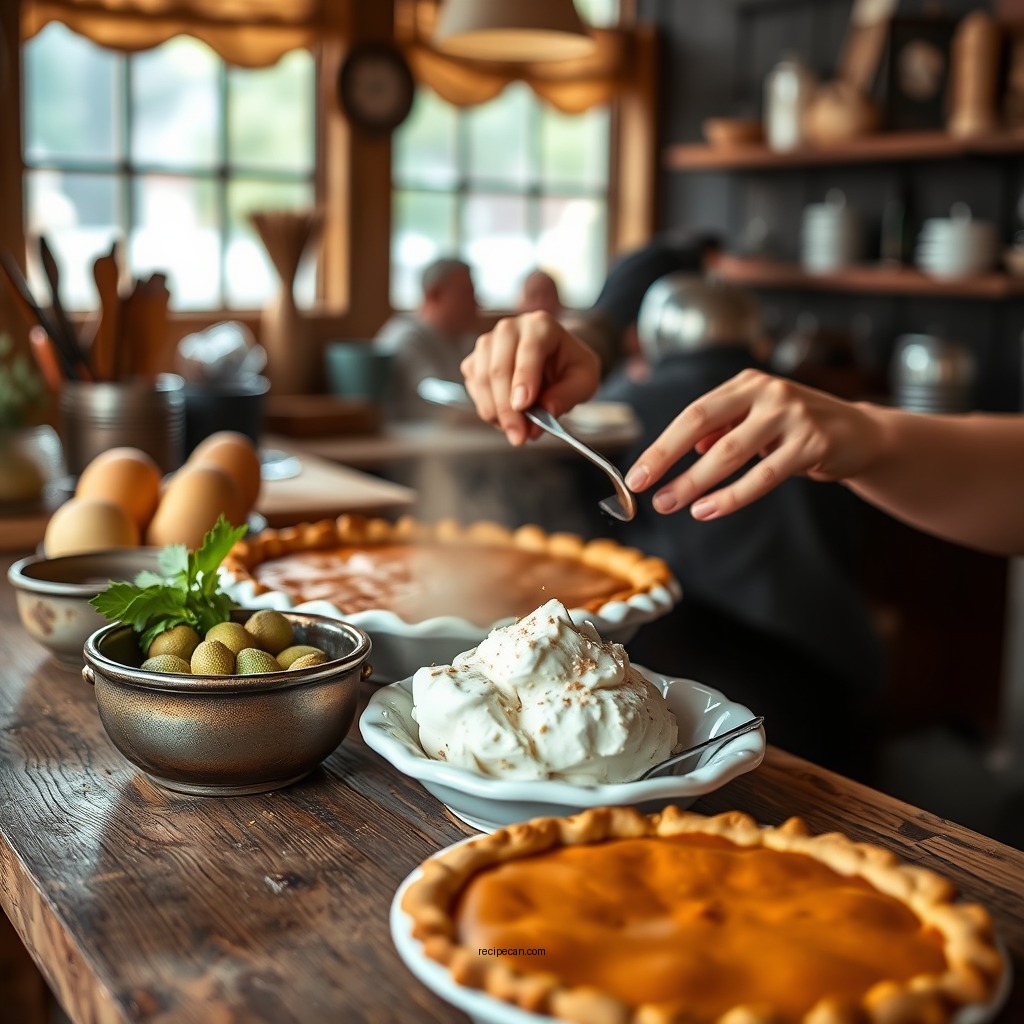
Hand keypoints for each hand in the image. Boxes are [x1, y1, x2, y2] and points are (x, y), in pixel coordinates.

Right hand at [461, 312, 600, 444]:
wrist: (555, 360)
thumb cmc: (570, 367)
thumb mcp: (584, 381)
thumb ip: (566, 396)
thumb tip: (543, 415)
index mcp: (541, 325)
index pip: (529, 350)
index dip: (523, 379)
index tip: (522, 406)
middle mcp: (510, 328)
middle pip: (499, 368)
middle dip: (507, 408)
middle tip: (519, 436)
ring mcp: (488, 343)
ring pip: (481, 379)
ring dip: (495, 411)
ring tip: (516, 431)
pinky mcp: (475, 360)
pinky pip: (473, 388)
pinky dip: (487, 408)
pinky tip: (505, 418)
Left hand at [623, 369, 886, 518]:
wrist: (861, 433)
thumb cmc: (797, 428)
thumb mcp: (756, 421)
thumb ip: (724, 429)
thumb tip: (690, 448)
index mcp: (746, 384)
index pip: (693, 414)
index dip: (662, 445)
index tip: (636, 473)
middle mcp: (768, 391)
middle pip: (702, 426)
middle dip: (667, 461)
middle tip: (643, 490)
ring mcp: (792, 414)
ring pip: (730, 453)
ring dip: (695, 482)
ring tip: (671, 503)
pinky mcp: (812, 442)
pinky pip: (763, 475)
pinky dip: (731, 496)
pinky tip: (707, 510)